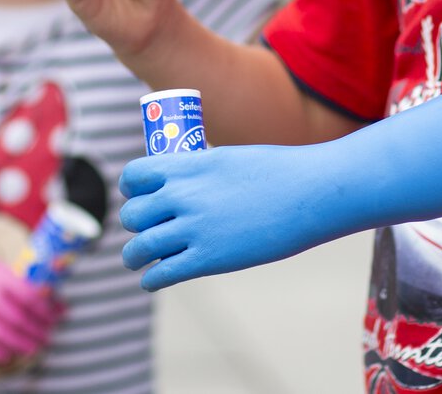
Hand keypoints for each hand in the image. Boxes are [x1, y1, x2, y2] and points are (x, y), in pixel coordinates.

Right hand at [0, 243, 60, 362]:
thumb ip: (13, 280)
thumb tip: (44, 293)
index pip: (30, 298)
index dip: (46, 312)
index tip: (55, 320)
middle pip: (20, 319)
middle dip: (37, 331)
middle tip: (46, 338)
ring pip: (3, 333)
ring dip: (22, 344)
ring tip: (32, 349)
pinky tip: (6, 357)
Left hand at [116, 144, 355, 291]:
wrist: (310, 193)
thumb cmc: (279, 173)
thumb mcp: (229, 160)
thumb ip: (201, 174)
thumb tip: (188, 187)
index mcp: (187, 165)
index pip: (134, 175)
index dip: (131, 188)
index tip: (137, 196)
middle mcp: (183, 195)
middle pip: (132, 214)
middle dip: (134, 224)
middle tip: (143, 231)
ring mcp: (194, 228)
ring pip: (140, 247)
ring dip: (133, 256)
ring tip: (135, 260)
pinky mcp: (208, 258)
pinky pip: (162, 273)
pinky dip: (151, 279)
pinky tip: (152, 281)